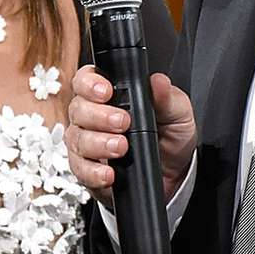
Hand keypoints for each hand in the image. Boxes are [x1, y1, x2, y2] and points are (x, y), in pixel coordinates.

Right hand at [65, 65, 196, 208]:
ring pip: (77, 139)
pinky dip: (93, 172)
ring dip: (98, 143)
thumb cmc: (170, 136)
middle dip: (98, 115)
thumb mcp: (177, 113)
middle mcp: (92, 116)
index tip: (106, 92)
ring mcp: (87, 143)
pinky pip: (80, 169)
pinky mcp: (88, 169)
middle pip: (78, 108)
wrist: (174, 174)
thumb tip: (159, 82)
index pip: (86, 79)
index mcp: (110, 94)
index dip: (90, 83)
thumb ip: (167, 97)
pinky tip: (109, 173)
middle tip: (123, 122)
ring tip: (121, 147)